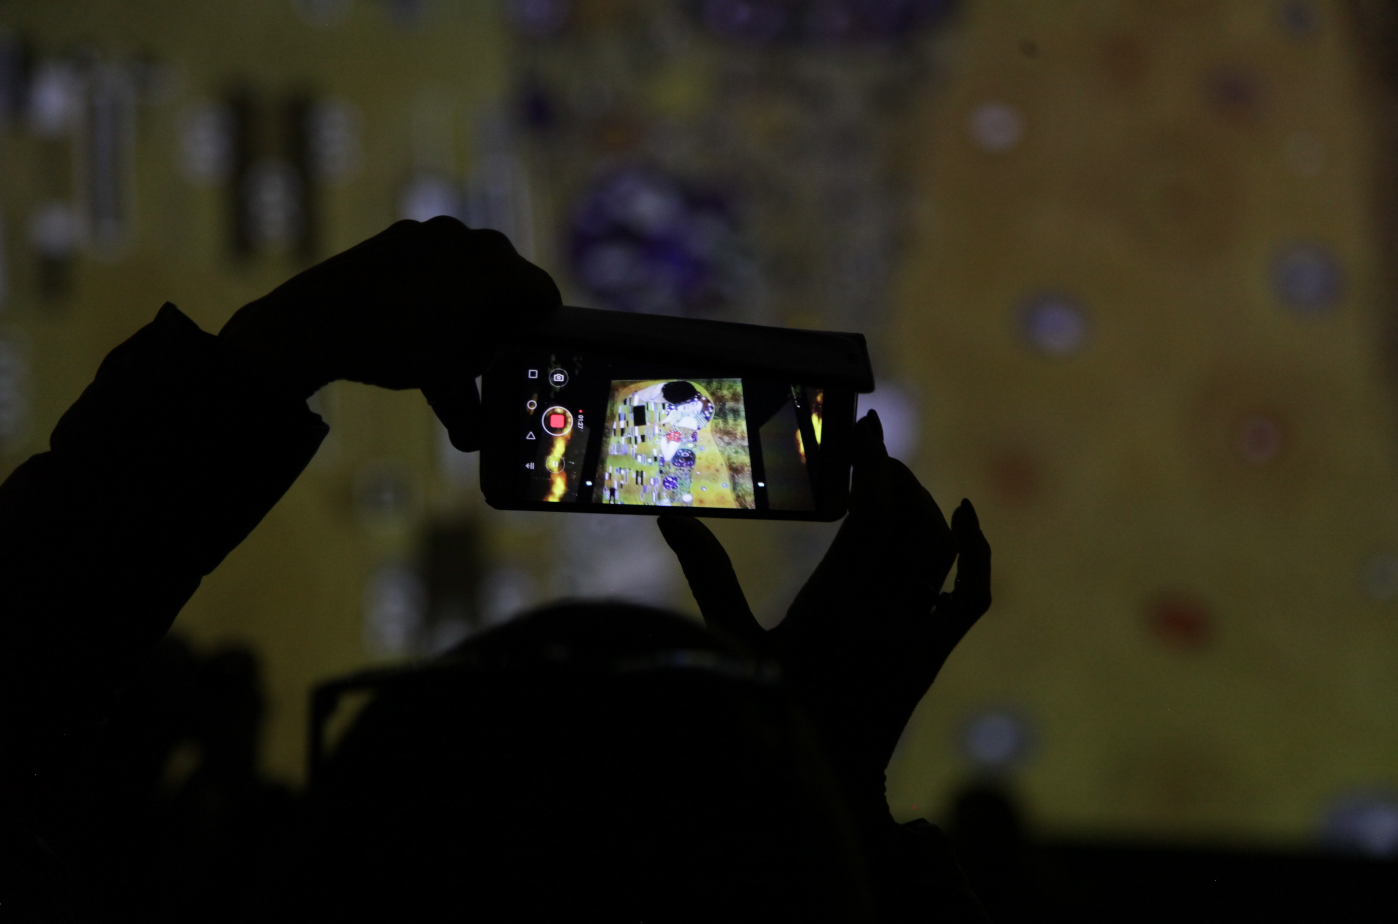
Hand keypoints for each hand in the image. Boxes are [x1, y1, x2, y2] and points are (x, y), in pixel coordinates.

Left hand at [218, 217, 560, 449]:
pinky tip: (413, 316)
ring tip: (446, 336)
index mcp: (496, 268)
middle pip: (509, 279)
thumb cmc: (393, 348)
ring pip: (472, 267)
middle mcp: (472, 238)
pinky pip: (438, 259)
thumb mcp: (445, 381)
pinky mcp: (401, 233)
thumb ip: (474, 410)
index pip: (543, 294)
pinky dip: (438, 285)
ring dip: (470, 300)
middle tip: (485, 352)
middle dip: (502, 316)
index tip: (524, 352)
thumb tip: (477, 439)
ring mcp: (434, 231)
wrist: (315, 321)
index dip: (540, 328)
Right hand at [658, 411, 990, 823]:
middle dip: (894, 476)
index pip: (874, 509)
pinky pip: (971, 595)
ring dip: (923, 504)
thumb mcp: (730, 641)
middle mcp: (890, 609)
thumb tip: (668, 520)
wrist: (819, 781)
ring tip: (890, 482)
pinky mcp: (933, 653)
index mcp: (841, 597)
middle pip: (913, 517)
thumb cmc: (767, 709)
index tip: (861, 428)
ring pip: (942, 546)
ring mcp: (919, 631)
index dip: (873, 462)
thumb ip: (706, 575)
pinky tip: (967, 522)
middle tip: (864, 454)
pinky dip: (976, 554)